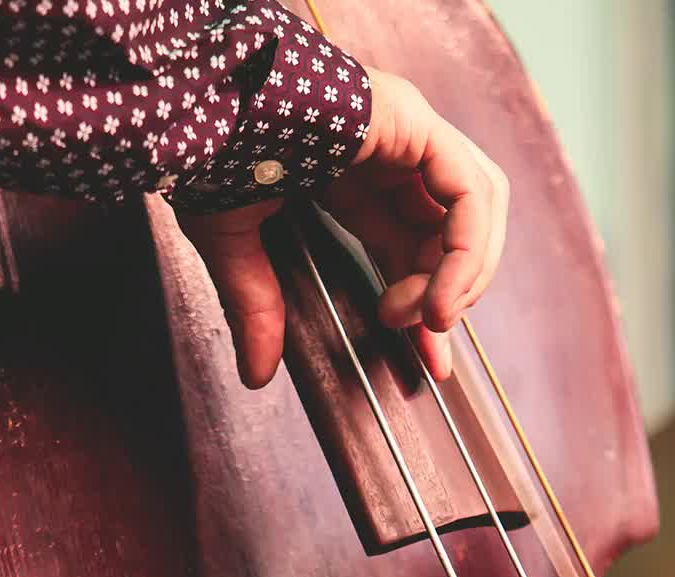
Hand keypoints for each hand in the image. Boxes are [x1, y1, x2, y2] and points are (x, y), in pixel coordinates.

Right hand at [180, 68, 509, 388]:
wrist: (196, 102)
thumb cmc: (206, 150)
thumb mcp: (235, 244)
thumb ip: (258, 307)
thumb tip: (255, 376)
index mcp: (355, 171)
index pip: (417, 243)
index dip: (430, 300)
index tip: (428, 360)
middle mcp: (392, 147)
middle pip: (456, 227)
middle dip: (452, 290)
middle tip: (422, 337)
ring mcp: (408, 126)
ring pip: (478, 207)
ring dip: (464, 273)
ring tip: (428, 317)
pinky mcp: (414, 118)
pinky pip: (469, 192)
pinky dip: (466, 250)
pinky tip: (435, 293)